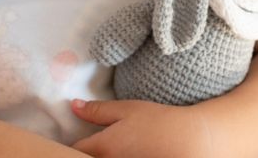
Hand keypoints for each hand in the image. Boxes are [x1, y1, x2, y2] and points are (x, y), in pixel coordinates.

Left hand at [70, 98, 213, 157]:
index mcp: (102, 147)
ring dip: (96, 154)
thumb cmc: (157, 122)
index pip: (74, 150)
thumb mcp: (126, 109)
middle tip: (86, 141)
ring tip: (107, 144)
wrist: (187, 141)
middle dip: (81, 151)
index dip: (70, 142)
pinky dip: (112, 156)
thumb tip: (73, 106)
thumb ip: (97, 110)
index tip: (75, 133)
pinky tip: (121, 150)